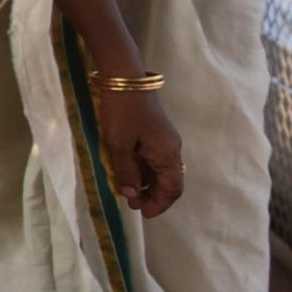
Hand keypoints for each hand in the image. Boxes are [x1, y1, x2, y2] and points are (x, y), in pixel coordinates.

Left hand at [95, 87, 183, 217]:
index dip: (159, 204)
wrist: (124, 77)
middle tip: (131, 204)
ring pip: (159, 170)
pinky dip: (142, 168)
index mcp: (167, 154)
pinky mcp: (155, 131)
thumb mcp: (118, 144)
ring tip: (126, 190)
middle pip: (168, 181)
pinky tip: (126, 171)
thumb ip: (125, 171)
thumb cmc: (121, 111)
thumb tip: (130, 194)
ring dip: (145, 182)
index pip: (173, 189)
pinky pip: (153, 157)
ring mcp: (164, 139)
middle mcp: (171, 148)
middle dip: (151, 195)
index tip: (143, 214)